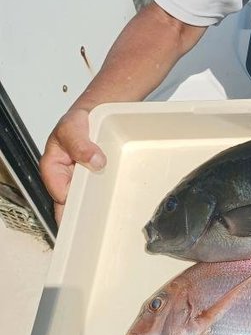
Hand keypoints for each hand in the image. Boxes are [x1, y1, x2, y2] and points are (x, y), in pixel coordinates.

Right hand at [40, 107, 105, 223]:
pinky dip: (104, 194)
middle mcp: (64, 175)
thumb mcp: (73, 128)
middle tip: (97, 222)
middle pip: (71, 202)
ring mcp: (79, 178)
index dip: (71, 204)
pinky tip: (113, 199)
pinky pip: (97, 189)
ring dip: (94, 204)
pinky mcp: (92, 177)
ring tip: (107, 214)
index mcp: (52, 167)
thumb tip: (93, 160)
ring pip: (85, 198)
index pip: (59, 194)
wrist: (92, 113)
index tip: (85, 211)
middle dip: (82, 212)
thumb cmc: (75, 120)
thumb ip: (80, 144)